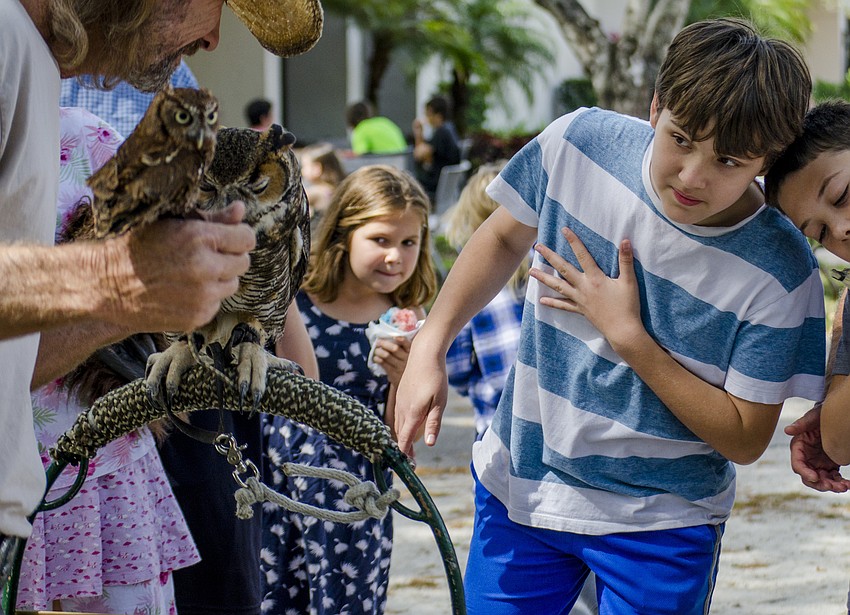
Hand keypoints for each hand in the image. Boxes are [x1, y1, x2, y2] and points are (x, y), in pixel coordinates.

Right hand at [101, 201, 254, 331]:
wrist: (104, 283)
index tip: (225, 238)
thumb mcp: (172, 222)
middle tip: (204, 256)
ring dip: (219, 278)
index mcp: (200, 238)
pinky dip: (205, 298)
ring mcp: (202, 296)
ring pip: (232, 285)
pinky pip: (216, 304)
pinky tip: (182, 290)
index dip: (237, 237)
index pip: (247, 238)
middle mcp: (205, 268)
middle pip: (243, 262)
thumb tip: (240, 209)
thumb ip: (212, 218)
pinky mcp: (196, 317)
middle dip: (228, 257)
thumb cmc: (137, 245)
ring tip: (191, 273)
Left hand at [373, 336, 411, 385]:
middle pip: (395, 349)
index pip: (408, 344)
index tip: (394, 337)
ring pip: (388, 356)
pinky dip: (378, 359)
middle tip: (379, 342)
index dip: (401, 340)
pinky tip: (376, 358)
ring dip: (379, 351)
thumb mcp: (410, 357)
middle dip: (385, 344)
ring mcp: (400, 367)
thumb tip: (396, 333)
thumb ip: (405, 348)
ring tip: (376, 350)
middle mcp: (407, 359)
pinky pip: (384, 364)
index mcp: (412, 353)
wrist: (409, 384)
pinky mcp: (394, 374)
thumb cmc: (408, 366)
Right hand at [393, 334, 448, 456]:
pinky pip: (399, 415)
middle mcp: (402, 409)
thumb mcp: (440, 402)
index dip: (405, 454)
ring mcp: (399, 401)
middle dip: (405, 448)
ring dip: (403, 437)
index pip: (404, 439)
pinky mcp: (400, 395)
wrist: (424, 354)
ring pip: (398, 424)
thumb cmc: (436, 378)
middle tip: (411, 462)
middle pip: (400, 434)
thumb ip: (434, 423)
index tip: (409, 466)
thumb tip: (429, 443)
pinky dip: (402, 425)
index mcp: (412, 413)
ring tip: (409, 449)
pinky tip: (409, 427)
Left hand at [529, 227, 643, 350]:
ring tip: (531, 271)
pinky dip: (552, 302)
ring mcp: (579, 299)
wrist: (622, 331)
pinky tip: (541, 300)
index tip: (564, 230)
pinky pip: (563, 306)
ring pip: (558, 286)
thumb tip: (625, 240)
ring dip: (544, 278)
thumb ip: (626, 260)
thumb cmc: (628, 306)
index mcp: (595, 278)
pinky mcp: (580, 310)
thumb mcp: (629, 282)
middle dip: (550, 257)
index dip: (574, 241)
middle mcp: (583, 287)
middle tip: (537, 247)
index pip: (582, 255)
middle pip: (563, 269)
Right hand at [785, 405, 849, 491]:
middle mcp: (806, 458)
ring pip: (821, 481)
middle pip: (808, 477)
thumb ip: (801, 424)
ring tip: (844, 486)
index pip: (797, 464)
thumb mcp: (813, 418)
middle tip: (832, 486)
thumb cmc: (822, 415)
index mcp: (799, 447)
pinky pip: (833, 478)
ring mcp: (817, 463)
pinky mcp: (828, 466)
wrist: (836, 416)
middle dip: (820, 483)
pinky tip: (848, 484)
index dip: (805, 472)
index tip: (815, 477)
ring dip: (832, 486)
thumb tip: (787, 430)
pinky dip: (840, 483)